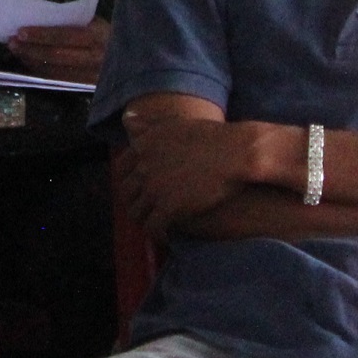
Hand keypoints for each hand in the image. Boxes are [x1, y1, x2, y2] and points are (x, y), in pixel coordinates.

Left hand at [6, 19, 109, 83]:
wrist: (134, 61)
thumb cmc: (108, 35)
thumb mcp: (97, 24)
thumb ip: (74, 22)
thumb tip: (40, 18)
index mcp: (98, 36)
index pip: (64, 35)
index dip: (41, 34)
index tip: (21, 31)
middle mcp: (96, 57)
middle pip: (57, 55)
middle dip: (31, 49)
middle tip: (11, 42)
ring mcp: (92, 75)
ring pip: (55, 70)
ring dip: (32, 61)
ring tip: (15, 51)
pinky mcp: (87, 87)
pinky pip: (59, 80)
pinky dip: (41, 71)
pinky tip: (28, 63)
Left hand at [115, 118, 281, 241]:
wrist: (236, 152)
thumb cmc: (212, 136)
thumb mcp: (174, 124)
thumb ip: (148, 125)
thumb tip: (127, 119)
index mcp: (142, 146)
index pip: (121, 169)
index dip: (127, 181)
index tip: (136, 188)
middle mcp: (143, 167)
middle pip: (125, 192)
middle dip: (132, 202)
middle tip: (143, 210)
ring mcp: (154, 188)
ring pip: (136, 212)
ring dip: (142, 220)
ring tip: (153, 225)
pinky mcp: (169, 207)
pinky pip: (152, 227)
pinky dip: (155, 234)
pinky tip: (165, 237)